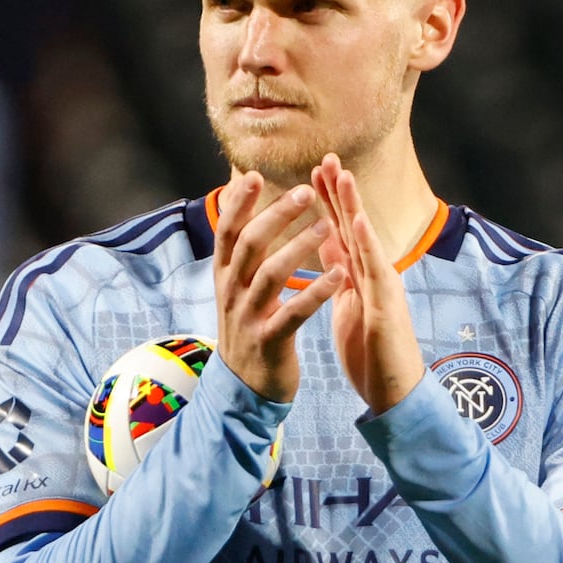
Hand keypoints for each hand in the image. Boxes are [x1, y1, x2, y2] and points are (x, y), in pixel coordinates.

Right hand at [213, 173, 343, 401]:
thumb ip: (239, 253)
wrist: (243, 388)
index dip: (239, 204)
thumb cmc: (248, 327)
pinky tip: (338, 274)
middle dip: (277, 215)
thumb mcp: (235, 289)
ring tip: (326, 225)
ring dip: (299, 247)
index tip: (256, 175)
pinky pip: (294, 313)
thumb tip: (237, 207)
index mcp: (225, 277)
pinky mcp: (269, 341)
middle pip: (250, 245)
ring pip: (270, 275)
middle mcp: (232, 293)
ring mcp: (248, 318)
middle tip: (306, 191)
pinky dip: (316, 291)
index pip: (227, 232)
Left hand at [311, 154, 425, 413]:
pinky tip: (361, 222)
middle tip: (327, 156)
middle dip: (339, 192)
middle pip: (354, 226)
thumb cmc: (373, 353)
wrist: (394, 394)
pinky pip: (376, 273)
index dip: (328, 202)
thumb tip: (329, 249)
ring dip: (355, 207)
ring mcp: (383, 289)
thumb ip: (342, 277)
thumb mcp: (349, 307)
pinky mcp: (387, 308)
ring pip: (366, 241)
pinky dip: (369, 246)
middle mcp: (373, 277)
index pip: (341, 232)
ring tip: (343, 176)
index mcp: (359, 277)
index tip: (315, 171)